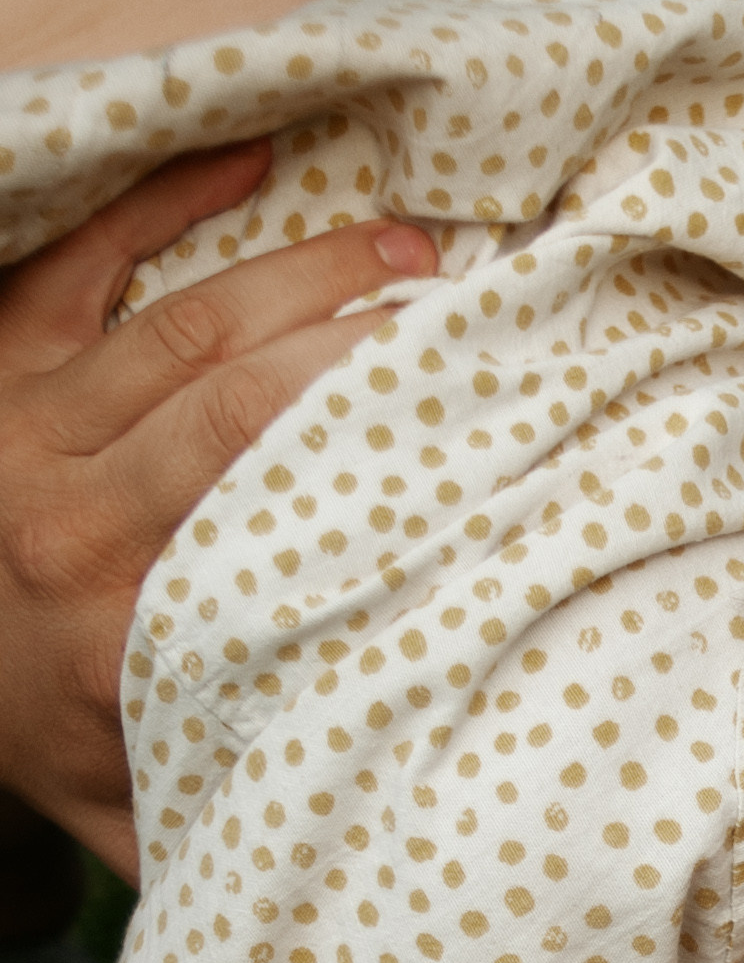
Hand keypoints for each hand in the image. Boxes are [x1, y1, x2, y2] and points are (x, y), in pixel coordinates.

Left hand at [0, 147, 435, 877]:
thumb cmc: (58, 743)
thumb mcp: (148, 801)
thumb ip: (258, 800)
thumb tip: (407, 800)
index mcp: (116, 624)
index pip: (266, 516)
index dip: (374, 458)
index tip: (478, 431)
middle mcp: (63, 516)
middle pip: (236, 396)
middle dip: (360, 343)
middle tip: (467, 313)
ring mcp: (19, 427)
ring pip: (182, 324)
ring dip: (303, 272)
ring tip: (407, 248)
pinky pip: (78, 259)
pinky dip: (167, 199)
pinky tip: (256, 161)